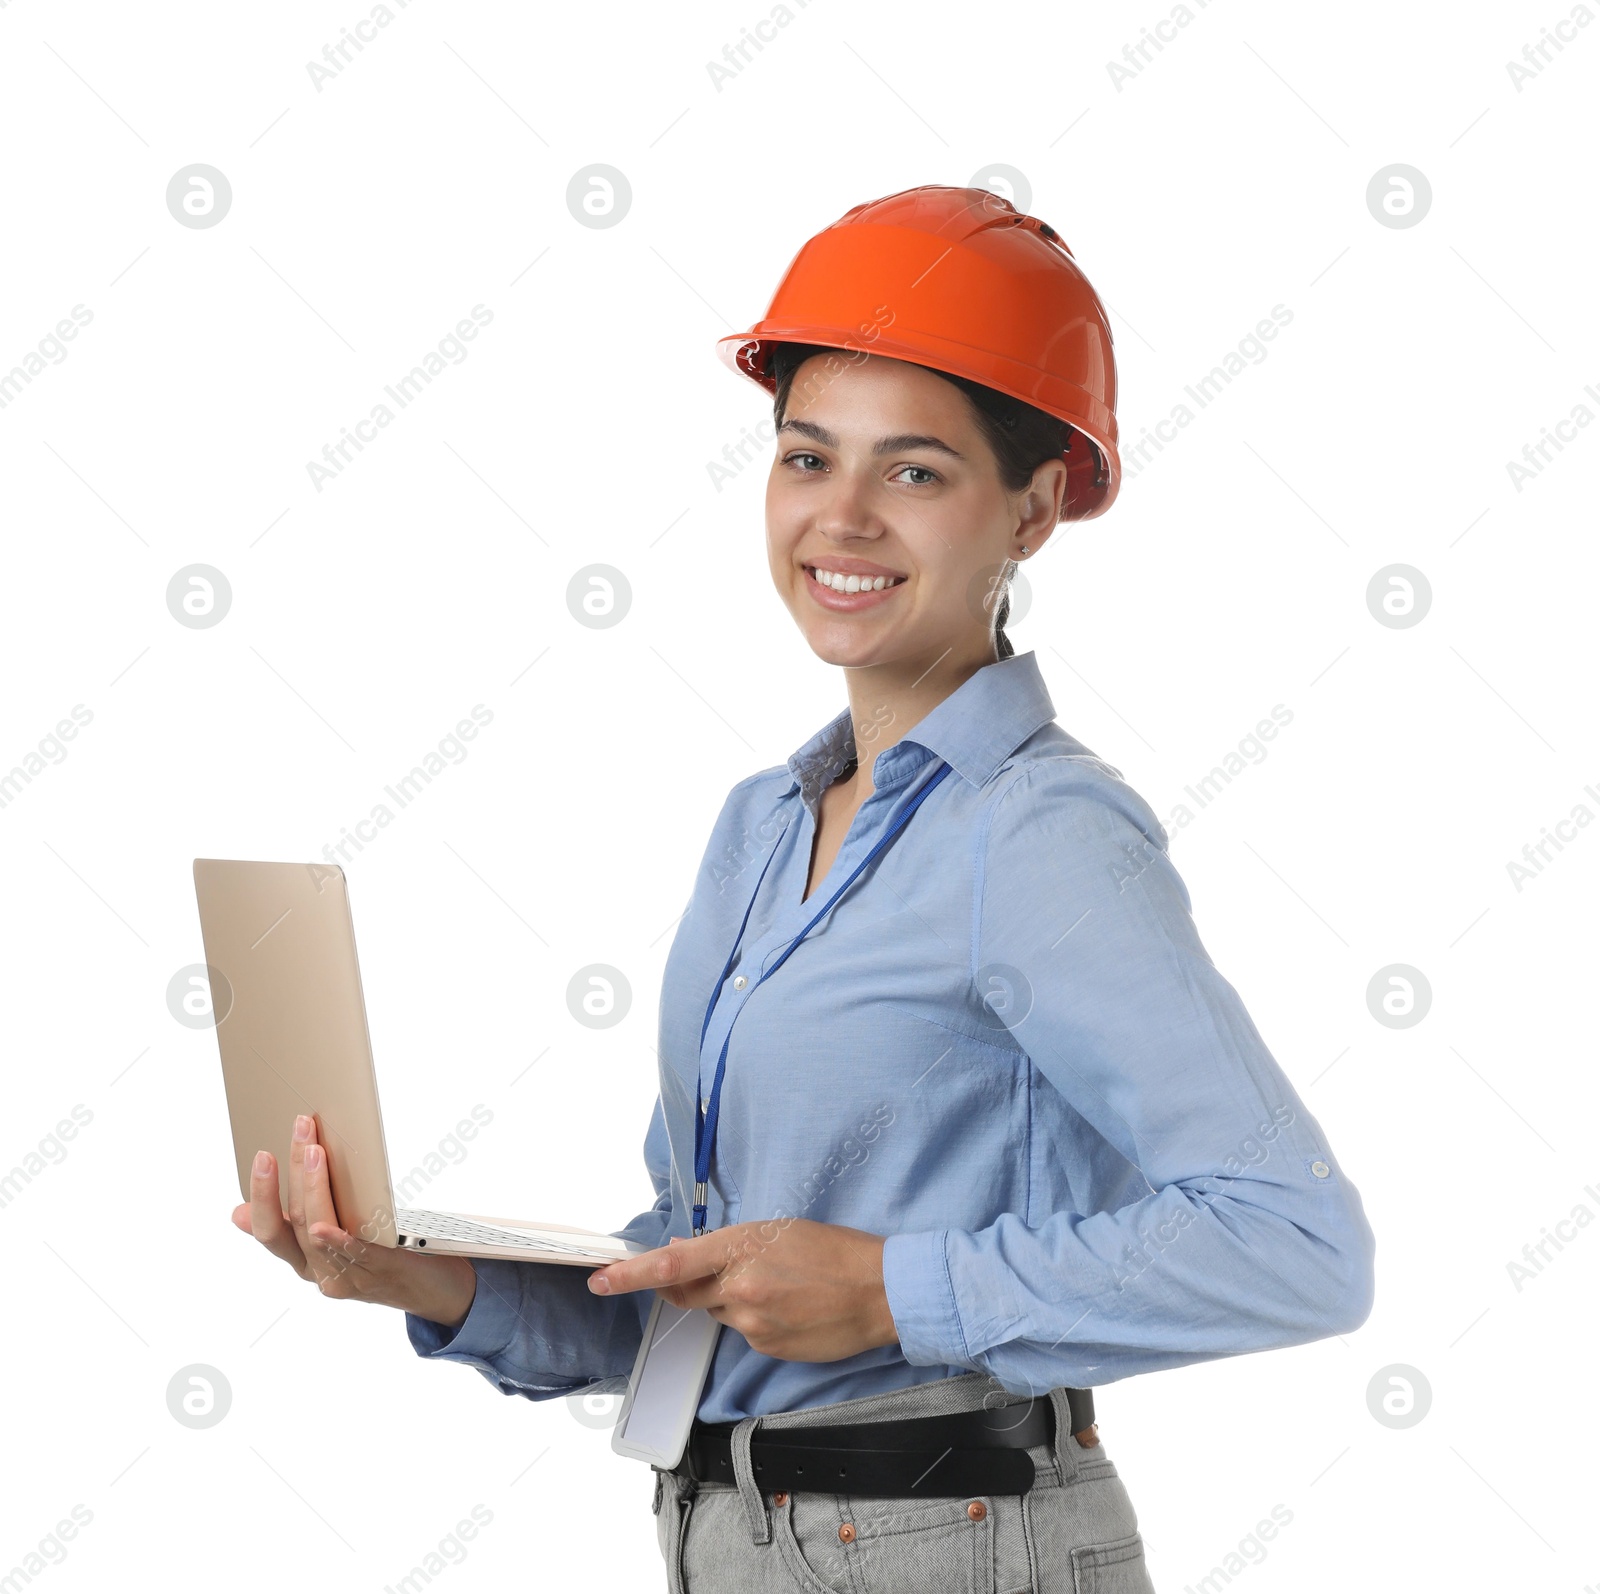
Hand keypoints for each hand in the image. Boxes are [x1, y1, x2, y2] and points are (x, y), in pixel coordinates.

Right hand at [231, 1113, 477, 1330]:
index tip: (261, 1156)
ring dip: (313, 1187)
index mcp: (306, 1261)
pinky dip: (335, 1241)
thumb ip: (297, 1225)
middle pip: (295, 1222)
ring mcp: (349, 1276)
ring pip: (318, 1232)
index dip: (261, 1195)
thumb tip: (239, 1213)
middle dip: (292, 1172)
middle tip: (299, 1128)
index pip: (270, 1230)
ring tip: (313, 1151)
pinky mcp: (380, 1273)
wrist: (437, 1291)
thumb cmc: (383, 1255)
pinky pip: (353, 1255)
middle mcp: (321, 1272)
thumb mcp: (336, 1240)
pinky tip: (325, 1226)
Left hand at [586, 1218, 898, 1362]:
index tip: (600, 1279)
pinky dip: (755, 1320)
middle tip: (723, 1273)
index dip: (629, 1274)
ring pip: (718, 1312)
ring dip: (732, 1300)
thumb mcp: (778, 1230)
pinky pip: (744, 1332)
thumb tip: (685, 1253)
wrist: (878, 1291)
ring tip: (778, 1287)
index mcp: (741, 1246)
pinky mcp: (765, 1347)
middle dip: (688, 1285)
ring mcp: (751, 1322)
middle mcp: (739, 1286)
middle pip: (686, 1293)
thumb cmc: (834, 1250)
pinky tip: (788, 1308)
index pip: (669, 1264)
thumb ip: (728, 1246)